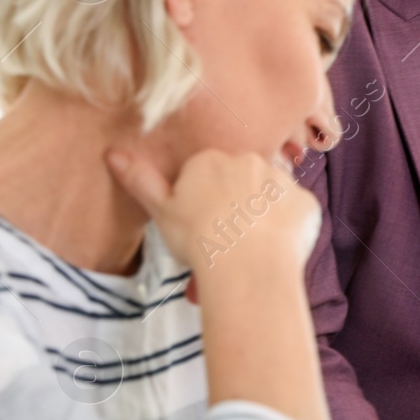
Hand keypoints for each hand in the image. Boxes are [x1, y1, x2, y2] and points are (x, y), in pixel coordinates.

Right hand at [107, 146, 320, 299]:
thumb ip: (141, 180)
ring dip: (261, 218)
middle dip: (233, 208)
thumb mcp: (161, 212)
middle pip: (240, 183)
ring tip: (248, 251)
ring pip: (269, 198)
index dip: (202, 204)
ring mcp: (282, 182)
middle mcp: (251, 161)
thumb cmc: (200, 241)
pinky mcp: (307, 204)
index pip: (206, 175)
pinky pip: (295, 215)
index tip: (200, 227)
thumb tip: (112, 152)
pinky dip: (287, 231)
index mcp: (212, 160)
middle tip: (223, 243)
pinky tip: (274, 251)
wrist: (247, 267)